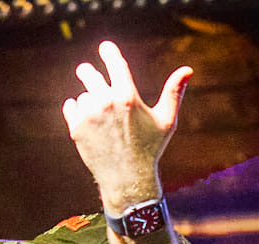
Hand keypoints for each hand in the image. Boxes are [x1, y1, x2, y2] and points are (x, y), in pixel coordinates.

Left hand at [62, 40, 190, 210]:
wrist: (128, 180)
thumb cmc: (150, 149)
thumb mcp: (166, 121)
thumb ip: (173, 93)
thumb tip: (187, 70)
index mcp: (128, 96)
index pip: (114, 63)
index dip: (108, 51)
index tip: (104, 47)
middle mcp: (106, 102)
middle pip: (89, 73)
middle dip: (87, 72)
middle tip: (86, 71)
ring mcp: (89, 115)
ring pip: (83, 95)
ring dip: (89, 100)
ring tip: (100, 118)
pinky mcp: (76, 128)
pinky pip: (71, 106)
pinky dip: (76, 110)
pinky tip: (88, 121)